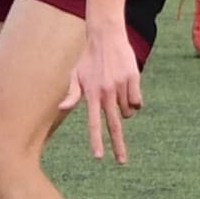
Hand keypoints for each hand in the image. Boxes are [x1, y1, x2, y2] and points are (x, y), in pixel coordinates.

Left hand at [58, 22, 142, 163]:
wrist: (106, 36)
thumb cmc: (88, 58)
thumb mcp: (75, 75)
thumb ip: (71, 94)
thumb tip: (62, 108)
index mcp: (91, 94)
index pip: (94, 123)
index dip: (96, 141)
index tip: (99, 157)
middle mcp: (106, 92)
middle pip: (115, 125)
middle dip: (118, 146)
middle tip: (121, 162)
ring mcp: (121, 86)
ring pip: (128, 112)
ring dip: (124, 110)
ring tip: (116, 92)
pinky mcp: (134, 79)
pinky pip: (137, 101)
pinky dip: (134, 100)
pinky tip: (126, 88)